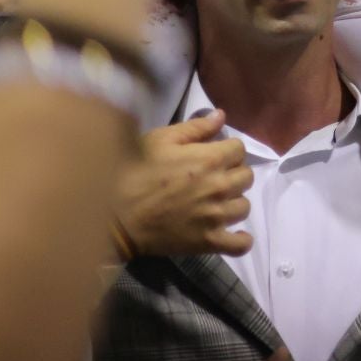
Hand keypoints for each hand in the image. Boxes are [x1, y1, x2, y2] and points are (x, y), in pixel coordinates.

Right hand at [112, 110, 253, 257]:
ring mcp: (216, 216)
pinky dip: (241, 240)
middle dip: (232, 173)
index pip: (239, 149)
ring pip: (244, 206)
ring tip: (215, 202)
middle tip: (213, 178)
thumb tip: (221, 116)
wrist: (114, 217)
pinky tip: (232, 232)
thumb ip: (195, 128)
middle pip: (246, 176)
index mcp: (210, 159)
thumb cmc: (135, 173)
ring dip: (233, 202)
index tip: (214, 155)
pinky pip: (240, 245)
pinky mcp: (208, 242)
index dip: (227, 150)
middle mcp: (220, 187)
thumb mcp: (160, 140)